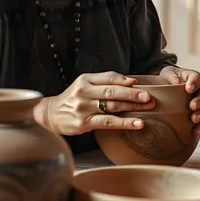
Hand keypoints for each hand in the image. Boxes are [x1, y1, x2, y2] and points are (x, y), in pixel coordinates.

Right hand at [40, 71, 154, 135]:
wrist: (50, 114)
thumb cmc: (73, 99)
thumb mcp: (84, 84)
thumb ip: (104, 81)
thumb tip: (131, 81)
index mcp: (85, 79)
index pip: (109, 77)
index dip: (125, 81)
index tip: (139, 84)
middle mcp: (84, 92)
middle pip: (113, 92)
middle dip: (133, 94)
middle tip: (149, 97)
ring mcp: (84, 108)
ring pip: (113, 106)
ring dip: (133, 107)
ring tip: (148, 108)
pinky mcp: (84, 123)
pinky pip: (109, 122)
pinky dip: (125, 122)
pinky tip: (137, 123)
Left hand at [159, 66, 199, 137]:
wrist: (165, 88)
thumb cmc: (168, 79)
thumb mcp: (168, 74)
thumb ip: (172, 76)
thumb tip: (176, 83)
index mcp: (192, 78)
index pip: (197, 78)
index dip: (195, 83)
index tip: (188, 88)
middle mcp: (199, 91)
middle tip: (192, 106)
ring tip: (194, 119)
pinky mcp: (198, 116)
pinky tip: (195, 132)